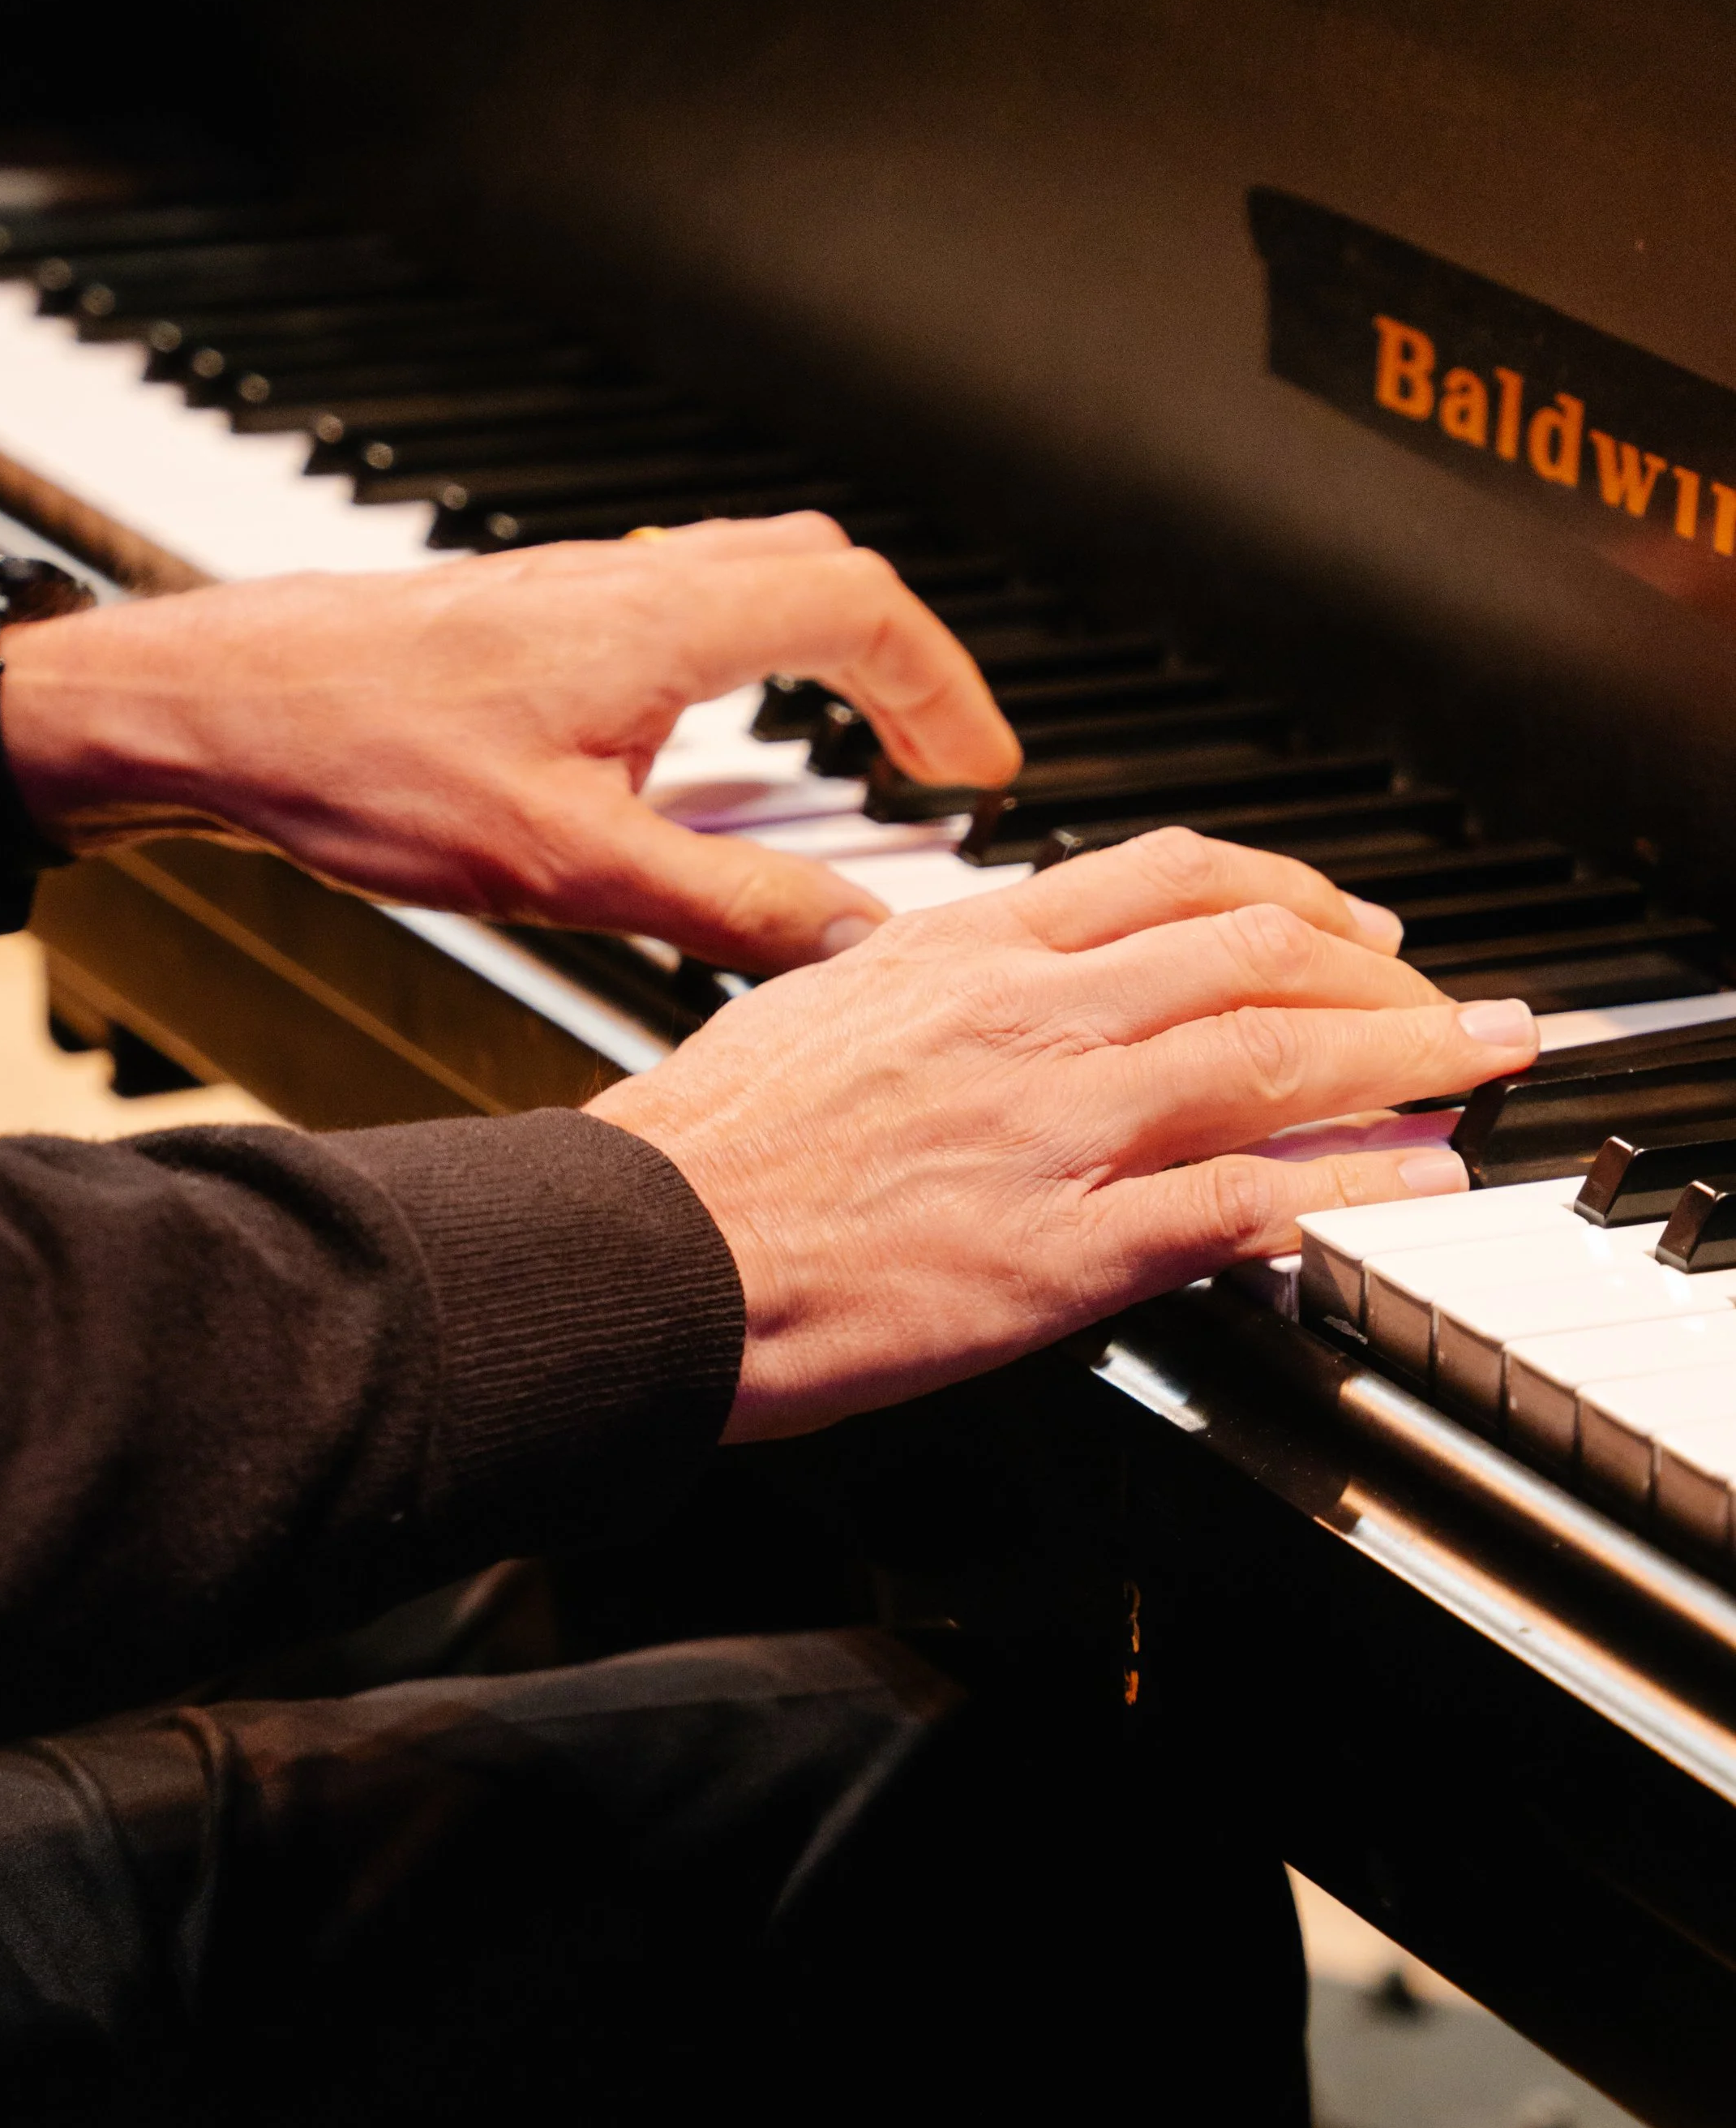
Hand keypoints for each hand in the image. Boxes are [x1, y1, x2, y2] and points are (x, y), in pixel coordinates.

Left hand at [0, 515, 1018, 971]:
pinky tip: (687, 756)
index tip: (975, 771)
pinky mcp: (520, 619)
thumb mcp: (565, 864)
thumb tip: (851, 936)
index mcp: (662, 621)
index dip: (945, 691)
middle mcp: (626, 581)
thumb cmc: (357, 761)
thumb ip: (724, 904)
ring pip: (740, 579)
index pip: (866, 611)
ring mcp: (570, 588)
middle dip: (897, 663)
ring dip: (812, 656)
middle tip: (925, 756)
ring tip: (834, 756)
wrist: (205, 710)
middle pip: (819, 571)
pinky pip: (667, 609)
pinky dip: (727, 664)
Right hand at [587, 828, 1541, 1437]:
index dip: (1293, 893)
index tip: (1349, 924)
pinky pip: (1242, 1199)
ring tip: (1484, 1066)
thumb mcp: (822, 1009)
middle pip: (1257, 954)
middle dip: (1387, 973)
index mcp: (964, 949)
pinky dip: (1347, 1185)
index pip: (1174, 877)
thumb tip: (1014, 986)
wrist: (642, 1250)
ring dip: (1409, 1058)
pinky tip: (1410, 1185)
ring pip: (1276, 1056)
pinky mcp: (1060, 1250)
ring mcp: (1053, 1129)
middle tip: (1457, 1001)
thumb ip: (936, 991)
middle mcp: (1028, 1018)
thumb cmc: (706, 1145)